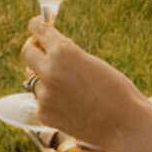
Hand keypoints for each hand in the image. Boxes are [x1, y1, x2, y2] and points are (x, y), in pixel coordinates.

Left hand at [21, 15, 151, 151]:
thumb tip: (46, 50)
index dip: (37, 26)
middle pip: (27, 52)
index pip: (38, 29)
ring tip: (72, 89)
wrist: (124, 125)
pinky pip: (41, 99)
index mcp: (63, 51)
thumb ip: (67, 54)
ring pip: (34, 78)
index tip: (37, 26)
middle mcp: (49, 70)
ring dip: (46, 78)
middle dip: (35, 49)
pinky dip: (52, 99)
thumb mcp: (91, 61)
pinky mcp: (43, 113)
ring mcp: (44, 94)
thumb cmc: (115, 90)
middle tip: (43, 51)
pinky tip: (72, 106)